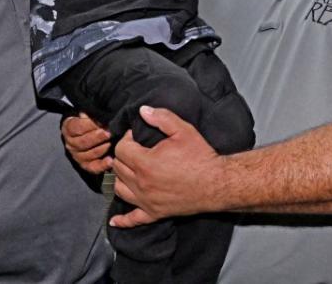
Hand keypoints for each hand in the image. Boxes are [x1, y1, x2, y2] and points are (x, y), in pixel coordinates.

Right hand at [62, 113, 112, 173]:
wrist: (82, 134)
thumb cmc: (86, 122)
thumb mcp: (85, 115)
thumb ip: (89, 115)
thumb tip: (97, 115)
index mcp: (69, 130)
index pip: (77, 127)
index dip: (89, 125)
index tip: (101, 122)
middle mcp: (70, 144)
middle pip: (82, 142)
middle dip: (96, 138)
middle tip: (108, 133)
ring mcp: (77, 156)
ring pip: (87, 155)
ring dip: (100, 149)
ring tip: (110, 144)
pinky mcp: (84, 165)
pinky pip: (92, 167)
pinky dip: (102, 165)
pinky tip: (110, 160)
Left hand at [110, 106, 221, 227]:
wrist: (217, 184)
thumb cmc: (201, 157)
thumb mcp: (183, 130)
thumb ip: (161, 118)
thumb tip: (142, 111)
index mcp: (145, 163)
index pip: (121, 149)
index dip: (127, 139)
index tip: (137, 136)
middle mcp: (142, 184)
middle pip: (118, 168)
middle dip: (123, 156)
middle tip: (135, 149)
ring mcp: (147, 201)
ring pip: (119, 189)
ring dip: (121, 177)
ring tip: (130, 169)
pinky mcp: (155, 213)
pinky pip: (133, 219)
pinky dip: (122, 220)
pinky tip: (114, 221)